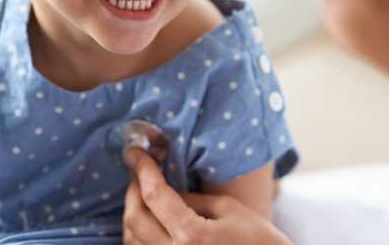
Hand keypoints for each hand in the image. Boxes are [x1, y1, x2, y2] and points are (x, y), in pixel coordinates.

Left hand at [123, 149, 290, 244]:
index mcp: (191, 236)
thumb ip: (191, 198)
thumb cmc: (258, 241)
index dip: (142, 169)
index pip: (154, 195)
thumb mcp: (228, 208)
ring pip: (131, 239)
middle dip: (132, 190)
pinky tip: (149, 220)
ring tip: (143, 193)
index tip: (135, 152)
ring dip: (133, 213)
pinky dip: (138, 235)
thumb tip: (165, 190)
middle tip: (139, 171)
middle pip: (134, 218)